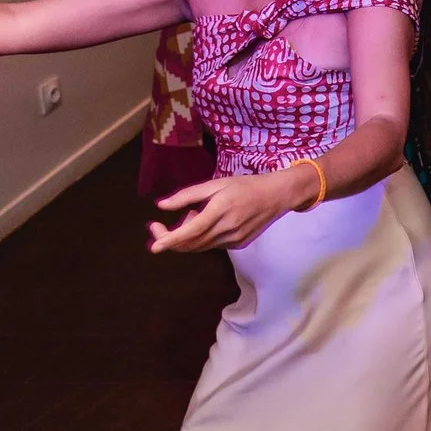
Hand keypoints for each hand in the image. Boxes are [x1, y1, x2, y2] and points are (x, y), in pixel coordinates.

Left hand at [149, 170, 301, 252]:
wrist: (276, 196)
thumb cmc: (244, 185)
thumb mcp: (216, 184)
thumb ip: (188, 195)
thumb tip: (161, 205)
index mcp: (221, 209)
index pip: (191, 230)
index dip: (170, 240)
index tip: (153, 246)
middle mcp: (227, 228)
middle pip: (191, 243)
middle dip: (170, 238)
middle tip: (158, 225)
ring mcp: (233, 239)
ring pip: (200, 247)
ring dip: (186, 237)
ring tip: (192, 215)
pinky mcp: (238, 244)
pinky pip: (211, 245)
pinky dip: (200, 238)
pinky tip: (207, 222)